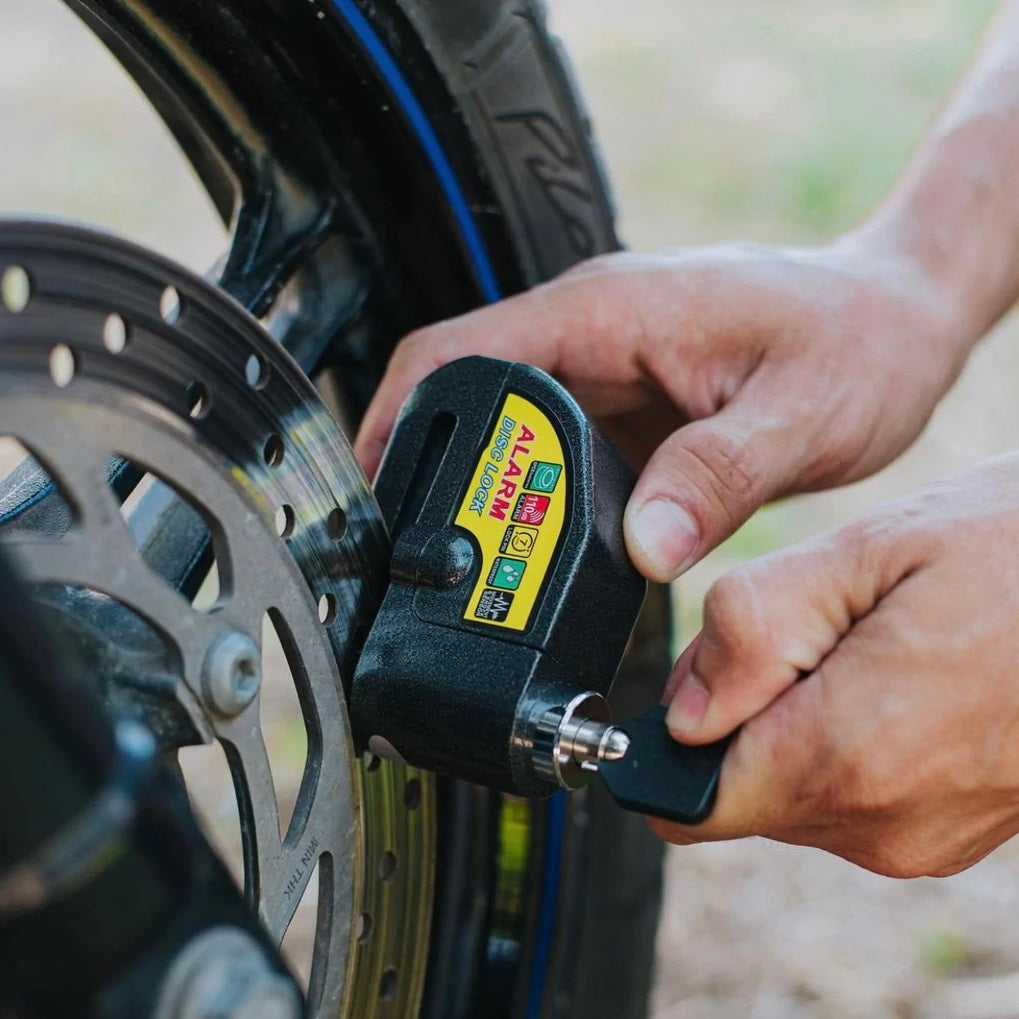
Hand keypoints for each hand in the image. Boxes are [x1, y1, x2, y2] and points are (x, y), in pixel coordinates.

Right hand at [355, 238, 969, 581]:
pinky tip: (541, 543)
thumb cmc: (858, 339)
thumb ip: (716, 476)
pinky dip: (533, 495)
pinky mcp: (624, 404)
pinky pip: (553, 448)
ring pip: (506, 428)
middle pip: (466, 396)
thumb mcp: (800, 414)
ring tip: (475, 561)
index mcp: (606, 313)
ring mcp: (604, 369)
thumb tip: (642, 546)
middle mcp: (591, 334)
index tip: (373, 493)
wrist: (896, 318)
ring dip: (484, 489)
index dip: (398, 420)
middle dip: (431, 472)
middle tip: (426, 555)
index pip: (458, 353)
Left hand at [654, 453, 1018, 876]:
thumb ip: (753, 628)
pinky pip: (850, 789)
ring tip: (870, 636)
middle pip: (736, 786)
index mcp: (851, 759)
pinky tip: (900, 667)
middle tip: (811, 621)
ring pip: (790, 787)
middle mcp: (884, 823)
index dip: (672, 734)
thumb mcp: (867, 553)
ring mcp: (923, 836)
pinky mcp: (950, 829)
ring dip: (794, 715)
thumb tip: (681, 709)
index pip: (691, 801)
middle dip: (739, 707)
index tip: (711, 667)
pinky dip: (844, 732)